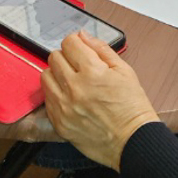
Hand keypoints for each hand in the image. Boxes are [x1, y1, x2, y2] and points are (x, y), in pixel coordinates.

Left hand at [41, 32, 159, 169]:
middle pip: (54, 57)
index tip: (80, 49)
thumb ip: (101, 49)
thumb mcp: (125, 71)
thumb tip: (82, 35)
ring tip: (71, 82)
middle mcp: (74, 88)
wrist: (132, 142)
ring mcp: (64, 107)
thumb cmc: (132, 108)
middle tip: (78, 66)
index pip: (69, 43)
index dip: (76, 43)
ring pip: (45, 76)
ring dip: (57, 75)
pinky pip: (47, 99)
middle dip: (66, 57)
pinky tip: (70, 98)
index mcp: (92, 72)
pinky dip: (56, 94)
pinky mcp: (59, 123)